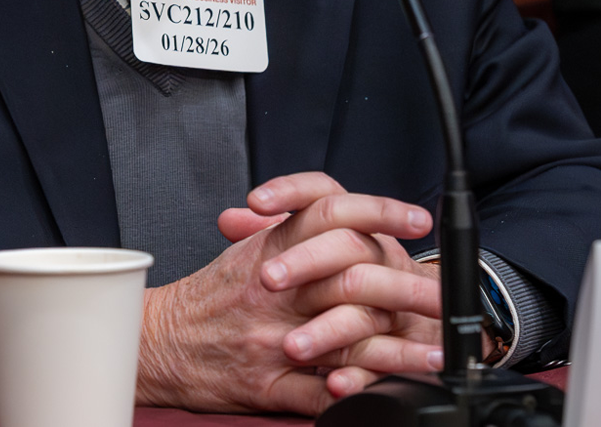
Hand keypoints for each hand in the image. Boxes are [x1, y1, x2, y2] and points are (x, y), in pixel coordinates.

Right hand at [137, 171, 443, 414]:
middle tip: (444, 295)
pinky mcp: (267, 384)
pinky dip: (355, 388)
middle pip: (353, 274)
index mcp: (271, 250)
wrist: (156, 344)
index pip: (331, 212)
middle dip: (408, 286)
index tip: (417, 221)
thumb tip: (344, 215)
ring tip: (435, 354)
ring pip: (345, 334)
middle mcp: (275, 290)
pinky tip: (386, 389)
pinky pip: (319, 389)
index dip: (379, 211)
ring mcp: (272, 338)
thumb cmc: (205, 300)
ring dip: (398, 347)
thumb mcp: (246, 251)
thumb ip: (293, 230)